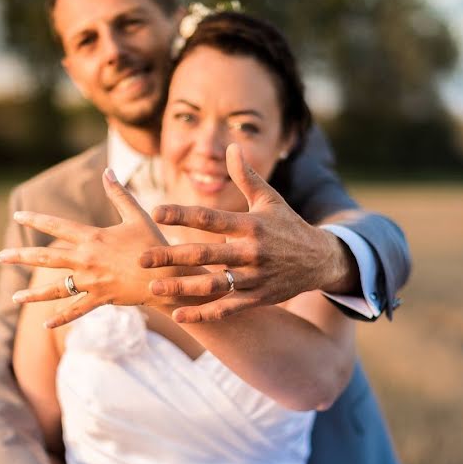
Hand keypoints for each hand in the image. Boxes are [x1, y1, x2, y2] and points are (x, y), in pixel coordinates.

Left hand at [0, 169, 179, 327]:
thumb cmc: (153, 244)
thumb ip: (119, 194)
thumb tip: (107, 171)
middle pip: (47, 258)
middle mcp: (86, 260)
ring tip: (16, 297)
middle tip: (0, 257)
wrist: (167, 277)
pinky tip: (45, 325)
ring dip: (33, 293)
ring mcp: (91, 282)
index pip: (57, 226)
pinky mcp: (100, 299)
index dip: (36, 220)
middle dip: (21, 257)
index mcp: (93, 238)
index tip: (18, 216)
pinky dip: (61, 319)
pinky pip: (76, 310)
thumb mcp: (137, 216)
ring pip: (56, 289)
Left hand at [140, 144, 358, 322]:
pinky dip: (204, 314)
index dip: (182, 214)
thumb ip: (246, 176)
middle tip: (142, 258)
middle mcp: (252, 251)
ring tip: (154, 288)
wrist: (320, 260)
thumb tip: (230, 147)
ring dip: (183, 288)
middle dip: (172, 256)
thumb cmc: (288, 226)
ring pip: (214, 285)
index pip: (211, 217)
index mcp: (251, 224)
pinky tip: (179, 316)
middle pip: (206, 254)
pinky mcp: (258, 298)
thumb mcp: (270, 199)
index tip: (155, 212)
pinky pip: (228, 309)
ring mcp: (255, 277)